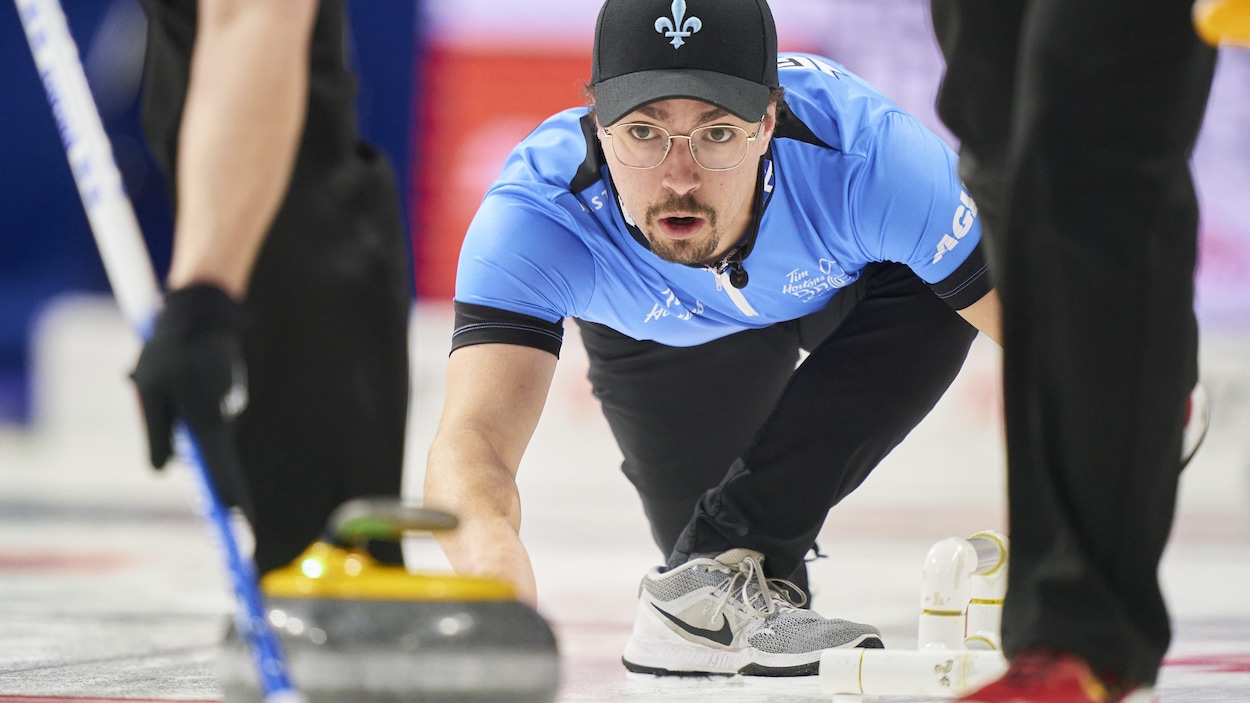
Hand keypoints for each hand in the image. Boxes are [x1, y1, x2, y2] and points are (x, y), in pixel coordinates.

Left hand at [130, 284, 250, 508]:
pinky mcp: (227, 397)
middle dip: (221, 485)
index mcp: (206, 420)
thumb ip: (155, 435)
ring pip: (208, 436)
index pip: (221, 470)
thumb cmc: (168, 352)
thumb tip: (163, 470)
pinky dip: (195, 412)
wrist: (201, 312)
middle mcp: (224, 417)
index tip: (240, 523)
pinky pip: (209, 418)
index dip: (230, 499)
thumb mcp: (150, 392)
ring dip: (189, 430)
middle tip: (232, 511)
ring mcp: (229, 406)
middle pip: (220, 463)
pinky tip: (185, 379)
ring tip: (170, 388)